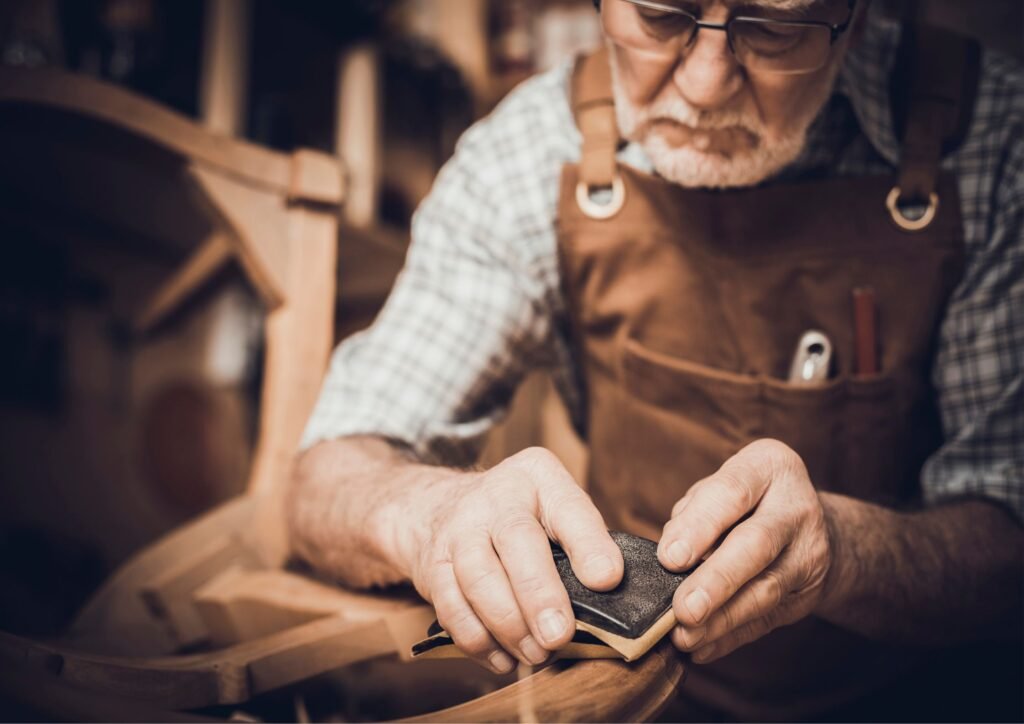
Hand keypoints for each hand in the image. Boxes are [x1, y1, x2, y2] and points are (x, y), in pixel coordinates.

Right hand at [404, 447, 623, 673]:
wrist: (438, 506)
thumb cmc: (518, 515)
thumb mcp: (555, 508)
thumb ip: (582, 544)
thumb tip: (607, 599)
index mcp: (538, 477)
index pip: (568, 507)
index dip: (589, 545)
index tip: (606, 580)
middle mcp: (496, 496)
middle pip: (517, 541)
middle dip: (539, 594)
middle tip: (558, 636)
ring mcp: (459, 529)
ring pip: (478, 576)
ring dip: (508, 625)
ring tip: (535, 654)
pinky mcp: (433, 564)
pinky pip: (450, 605)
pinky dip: (477, 639)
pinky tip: (503, 658)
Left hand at [658, 439, 833, 662]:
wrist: (810, 524)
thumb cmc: (745, 499)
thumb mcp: (721, 486)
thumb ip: (693, 514)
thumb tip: (669, 558)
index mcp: (769, 467)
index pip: (733, 493)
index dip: (700, 526)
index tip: (669, 557)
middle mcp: (797, 508)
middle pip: (756, 546)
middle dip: (717, 580)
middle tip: (683, 608)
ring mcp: (809, 554)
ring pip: (765, 591)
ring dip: (721, 619)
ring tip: (685, 636)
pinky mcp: (807, 594)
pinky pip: (767, 620)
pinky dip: (731, 637)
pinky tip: (702, 648)